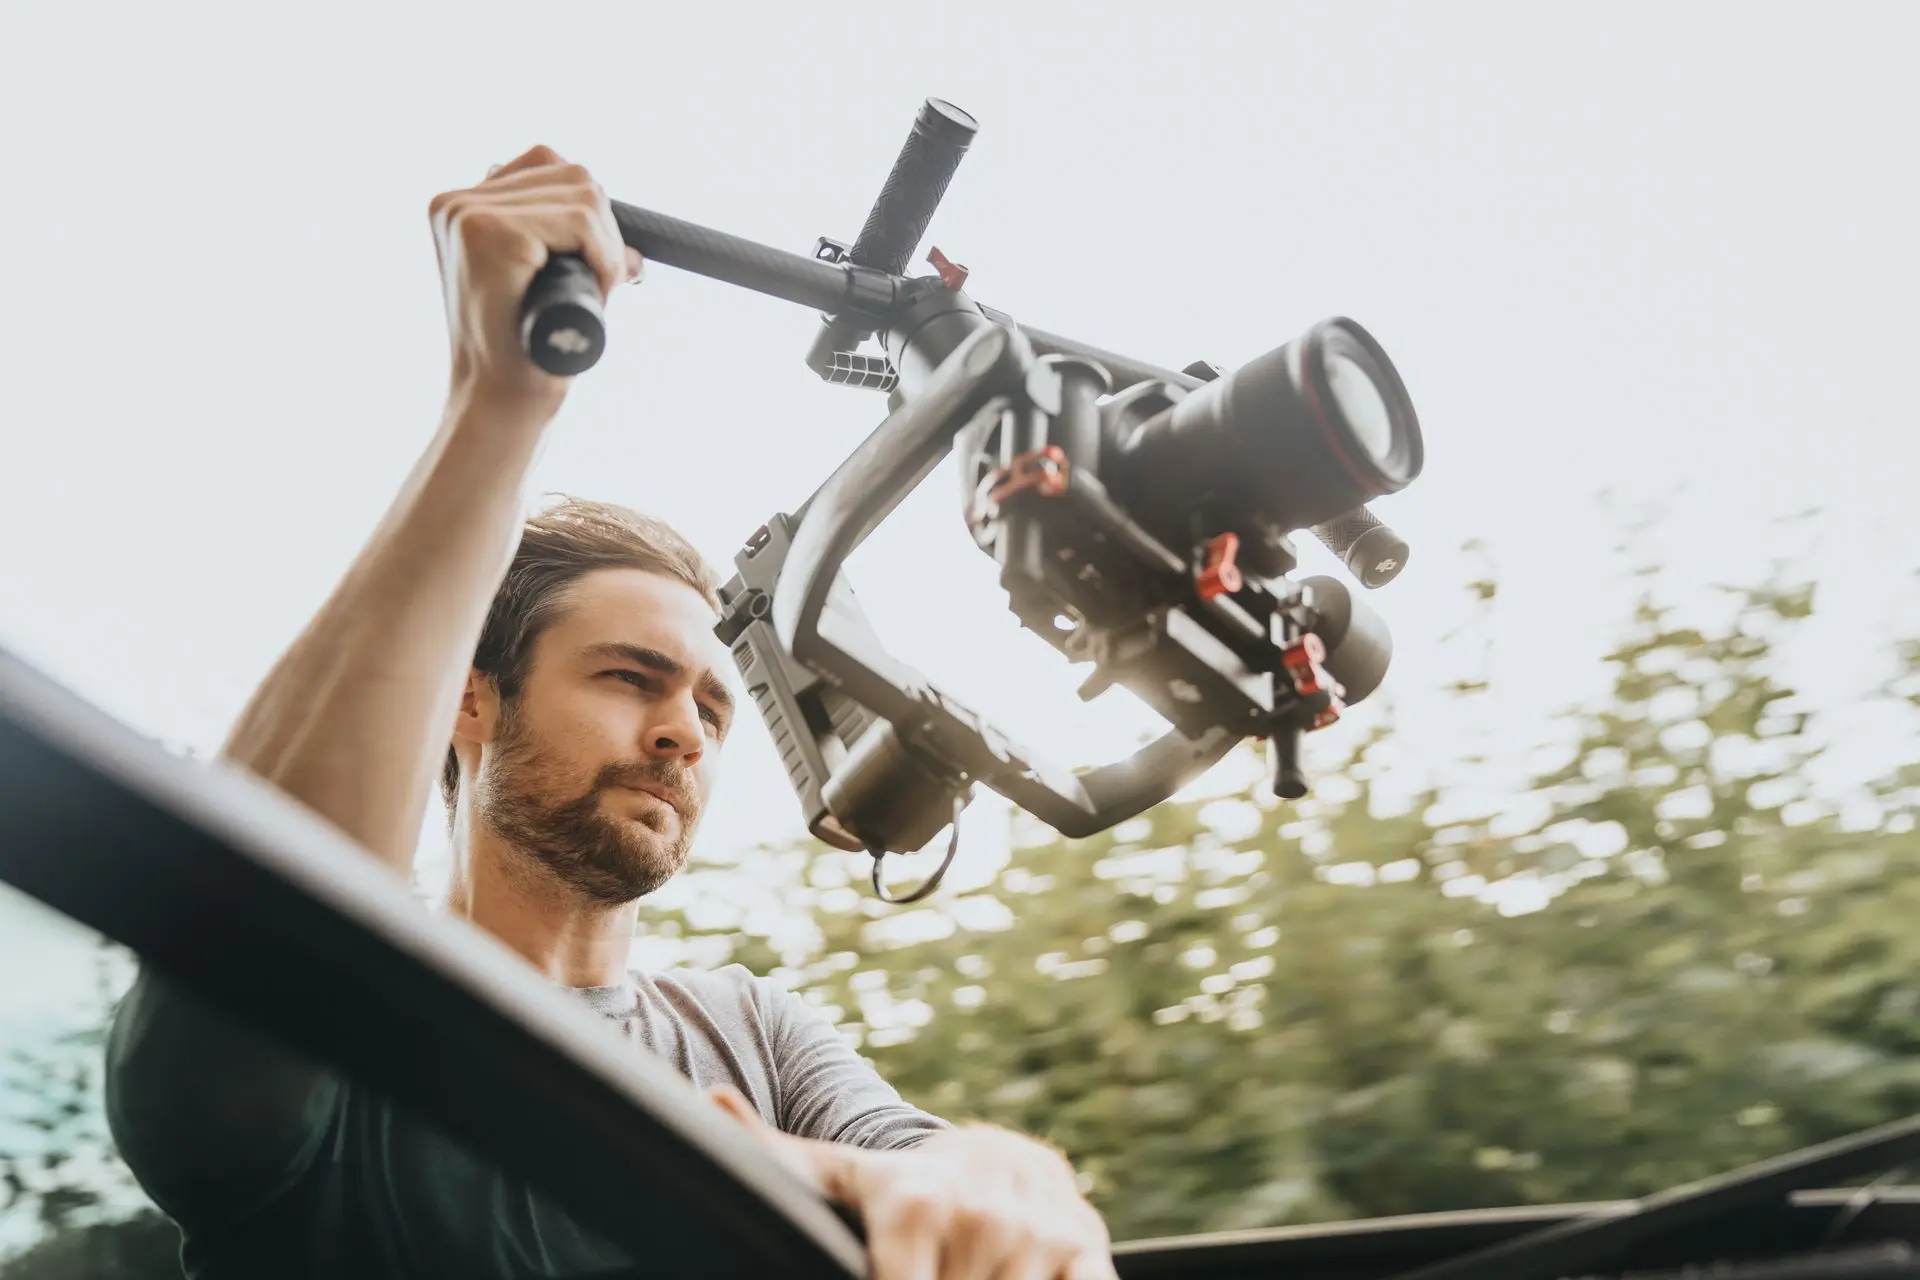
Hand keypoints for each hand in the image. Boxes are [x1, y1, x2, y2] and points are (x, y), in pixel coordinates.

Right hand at [427, 145, 642, 420]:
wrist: (500, 402)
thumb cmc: (523, 350)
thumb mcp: (541, 284)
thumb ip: (564, 247)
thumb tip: (634, 250)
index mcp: (460, 205)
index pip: (548, 165)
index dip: (587, 212)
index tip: (597, 263)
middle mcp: (455, 201)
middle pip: (571, 175)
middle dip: (604, 230)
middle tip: (603, 283)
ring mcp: (467, 214)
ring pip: (583, 195)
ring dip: (607, 247)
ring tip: (596, 291)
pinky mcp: (489, 234)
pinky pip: (580, 222)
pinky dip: (603, 256)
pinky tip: (595, 290)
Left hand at [710, 1085, 1116, 1279]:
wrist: (1002, 1158)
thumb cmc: (907, 1183)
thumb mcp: (845, 1172)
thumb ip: (774, 1155)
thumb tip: (708, 1101)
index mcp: (913, 1203)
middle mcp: (977, 1216)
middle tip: (928, 1275)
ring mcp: (1036, 1236)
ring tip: (959, 1277)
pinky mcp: (1087, 1251)